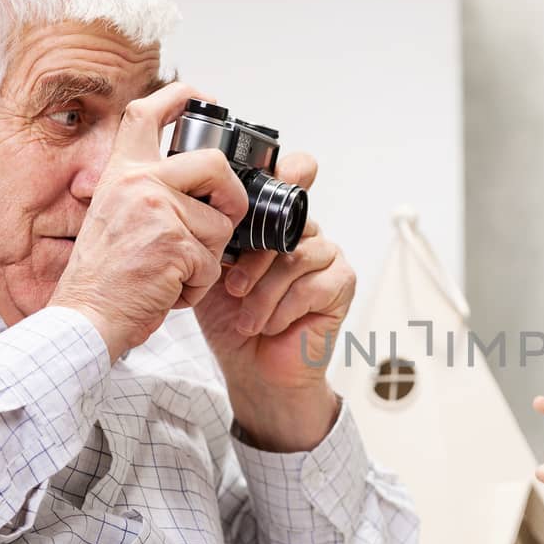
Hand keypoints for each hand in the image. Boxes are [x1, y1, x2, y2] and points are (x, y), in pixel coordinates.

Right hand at [51, 82, 247, 360]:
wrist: (86, 314)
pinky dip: (199, 285)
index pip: (146, 113)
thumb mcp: (116, 214)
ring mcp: (157, 211)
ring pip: (220, 224)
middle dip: (232, 195)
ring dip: (207, 257)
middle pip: (214, 163)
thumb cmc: (104, 276)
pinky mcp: (175, 244)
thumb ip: (151, 192)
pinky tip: (168, 289)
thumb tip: (204, 187)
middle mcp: (137, 183)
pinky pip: (213, 263)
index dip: (180, 97)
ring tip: (170, 270)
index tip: (205, 99)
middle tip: (225, 216)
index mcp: (121, 172)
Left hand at [195, 152, 355, 451]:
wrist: (253, 371)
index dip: (286, 172)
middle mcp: (304, 235)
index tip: (260, 188)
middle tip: (234, 287)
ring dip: (264, 292)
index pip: (291, 178)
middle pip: (287, 222)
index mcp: (275, 225)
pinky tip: (271, 325)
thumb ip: (213, 236)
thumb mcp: (210, 271)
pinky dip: (284, 309)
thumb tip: (202, 206)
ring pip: (296, 256)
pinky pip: (313, 285)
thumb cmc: (233, 322)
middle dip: (254, 259)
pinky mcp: (342, 285)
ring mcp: (327, 258)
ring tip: (247, 316)